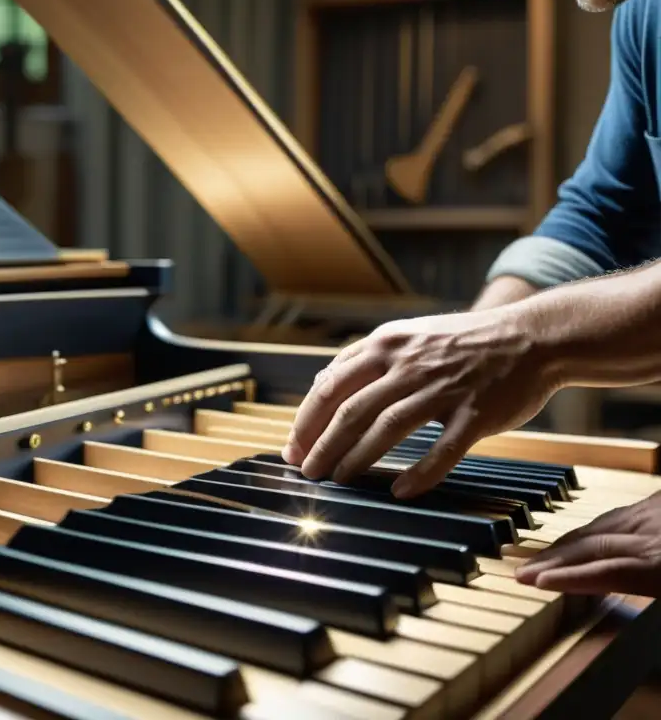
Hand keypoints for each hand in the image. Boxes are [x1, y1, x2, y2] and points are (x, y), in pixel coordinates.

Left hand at [282, 307, 560, 497]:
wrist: (534, 336)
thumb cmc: (465, 343)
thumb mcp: (408, 335)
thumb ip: (366, 360)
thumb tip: (322, 386)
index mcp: (387, 344)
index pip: (331, 385)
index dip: (307, 420)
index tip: (293, 448)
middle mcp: (409, 363)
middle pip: (350, 410)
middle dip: (322, 445)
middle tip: (307, 472)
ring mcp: (443, 388)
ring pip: (386, 428)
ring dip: (356, 458)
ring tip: (337, 482)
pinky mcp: (476, 412)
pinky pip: (443, 449)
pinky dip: (419, 473)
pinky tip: (399, 492)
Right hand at [516, 494, 660, 596]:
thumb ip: (646, 591)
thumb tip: (606, 604)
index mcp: (660, 561)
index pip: (607, 572)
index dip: (570, 577)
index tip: (536, 582)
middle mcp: (651, 531)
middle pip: (593, 546)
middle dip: (554, 560)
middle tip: (522, 572)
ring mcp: (653, 511)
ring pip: (599, 526)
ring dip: (566, 543)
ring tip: (541, 557)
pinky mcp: (656, 502)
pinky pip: (617, 513)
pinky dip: (591, 527)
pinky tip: (582, 533)